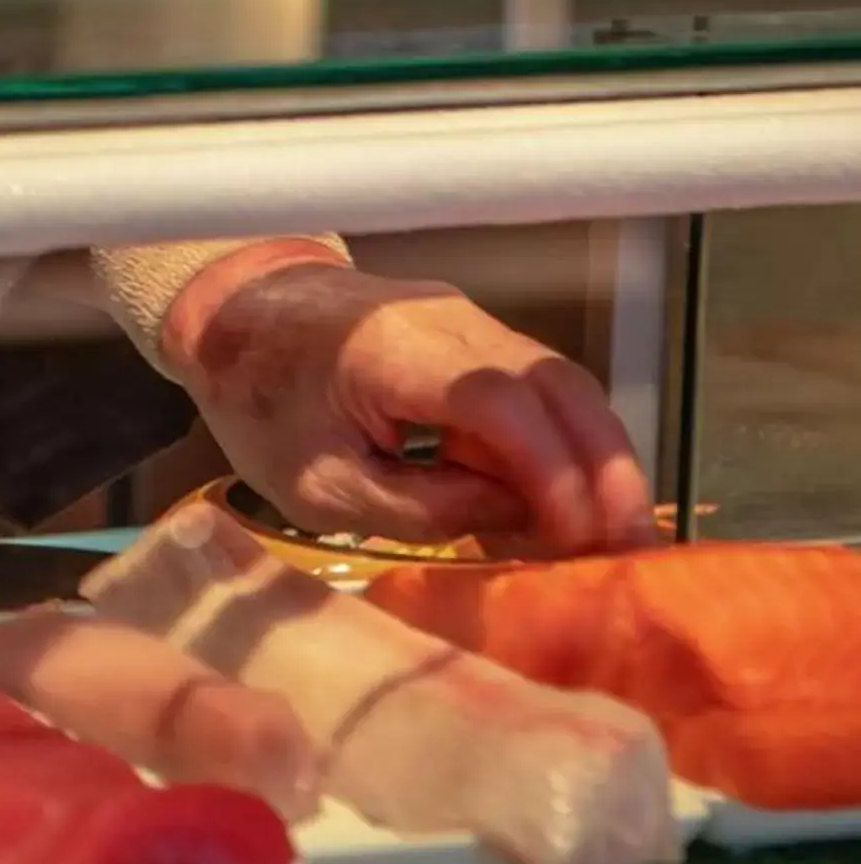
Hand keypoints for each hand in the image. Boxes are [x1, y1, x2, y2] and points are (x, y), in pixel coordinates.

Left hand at [163, 255, 659, 556]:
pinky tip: (565, 511)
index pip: (497, 399)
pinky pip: (535, 393)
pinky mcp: (475, 341)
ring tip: (612, 542)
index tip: (577, 536)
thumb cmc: (260, 402)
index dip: (550, 469)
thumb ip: (419, 507)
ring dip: (595, 461)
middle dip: (606, 470)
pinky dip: (560, 449)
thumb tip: (516, 522)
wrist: (232, 313)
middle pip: (558, 384)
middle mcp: (448, 320)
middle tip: (632, 551)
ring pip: (561, 387)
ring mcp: (468, 322)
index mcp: (391, 348)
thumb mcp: (319, 486)